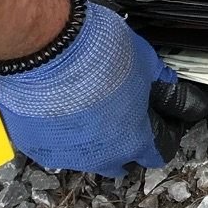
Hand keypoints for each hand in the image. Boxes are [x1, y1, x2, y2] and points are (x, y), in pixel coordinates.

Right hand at [0, 0, 204, 177]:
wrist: (44, 47)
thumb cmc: (96, 52)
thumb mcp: (146, 62)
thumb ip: (161, 84)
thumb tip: (172, 90)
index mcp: (132, 140)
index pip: (158, 153)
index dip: (166, 134)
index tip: (164, 122)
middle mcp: (98, 157)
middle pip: (120, 161)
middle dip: (127, 141)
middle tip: (126, 112)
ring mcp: (63, 154)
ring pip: (85, 154)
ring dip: (92, 135)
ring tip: (90, 102)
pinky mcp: (35, 145)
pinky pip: (54, 143)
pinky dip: (61, 129)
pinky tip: (63, 104)